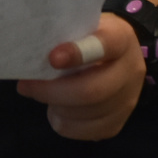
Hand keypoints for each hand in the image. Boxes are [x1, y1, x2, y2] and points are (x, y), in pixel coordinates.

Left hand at [16, 12, 144, 140]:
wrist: (121, 59)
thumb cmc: (91, 38)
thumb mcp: (83, 26)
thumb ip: (65, 36)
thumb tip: (31, 56)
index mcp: (121, 38)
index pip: (103, 45)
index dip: (77, 53)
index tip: (52, 58)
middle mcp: (130, 71)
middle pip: (92, 90)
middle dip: (52, 91)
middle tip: (26, 86)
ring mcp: (127, 100)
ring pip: (88, 114)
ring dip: (56, 106)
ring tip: (40, 95)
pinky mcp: (118, 123)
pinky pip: (87, 132)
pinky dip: (64, 123)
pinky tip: (56, 110)